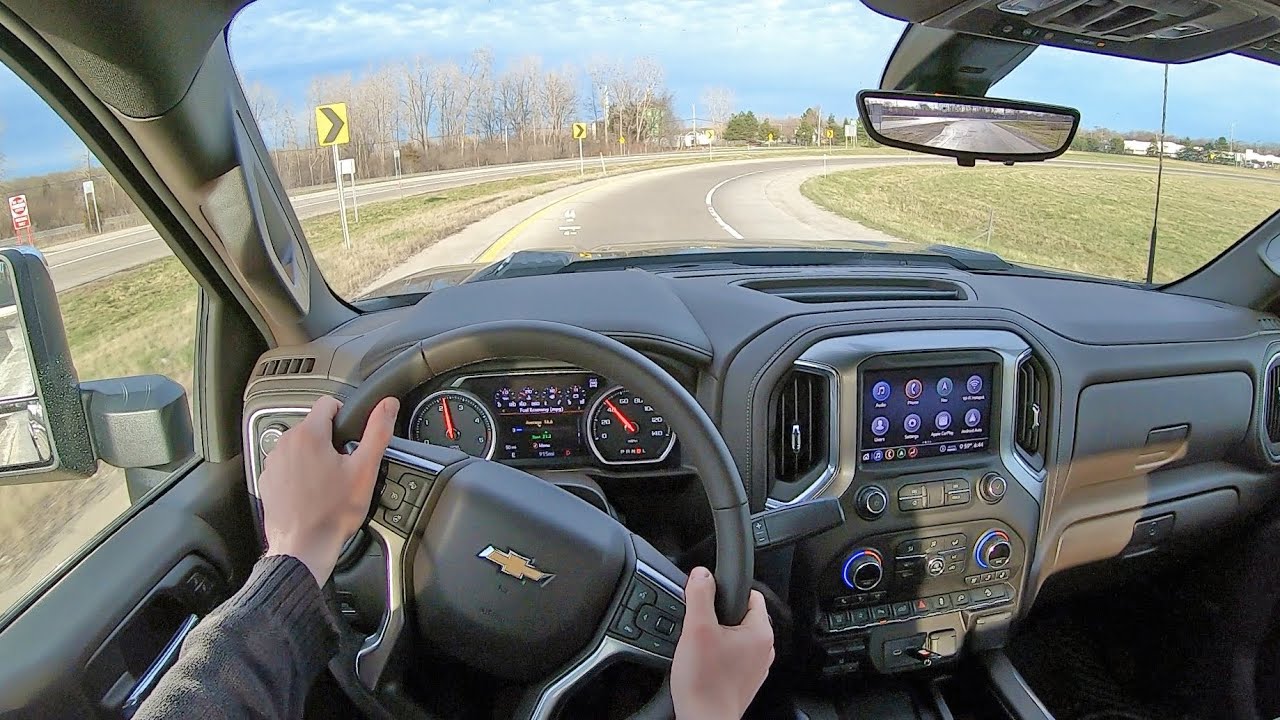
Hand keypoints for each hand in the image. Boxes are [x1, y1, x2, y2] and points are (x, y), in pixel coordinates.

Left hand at [261, 395, 398, 584]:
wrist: (304, 548)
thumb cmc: (332, 513)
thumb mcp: (365, 469)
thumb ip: (377, 431)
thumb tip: (387, 405)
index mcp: (309, 435)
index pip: (327, 403)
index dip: (345, 415)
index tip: (351, 436)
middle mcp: (285, 444)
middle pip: (313, 426)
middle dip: (330, 440)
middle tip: (343, 467)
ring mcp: (273, 463)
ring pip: (299, 446)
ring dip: (313, 456)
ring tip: (327, 482)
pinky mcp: (267, 481)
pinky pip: (286, 465)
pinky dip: (298, 473)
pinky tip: (311, 492)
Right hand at [671, 568, 774, 719]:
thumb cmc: (705, 684)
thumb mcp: (696, 629)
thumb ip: (699, 595)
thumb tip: (701, 574)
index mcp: (761, 632)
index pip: (751, 594)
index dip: (726, 591)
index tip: (708, 600)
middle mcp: (764, 650)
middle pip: (740, 616)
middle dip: (718, 617)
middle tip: (699, 629)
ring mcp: (756, 667)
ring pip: (735, 637)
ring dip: (717, 638)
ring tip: (700, 650)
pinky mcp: (744, 680)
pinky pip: (732, 657)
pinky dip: (718, 657)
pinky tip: (704, 665)